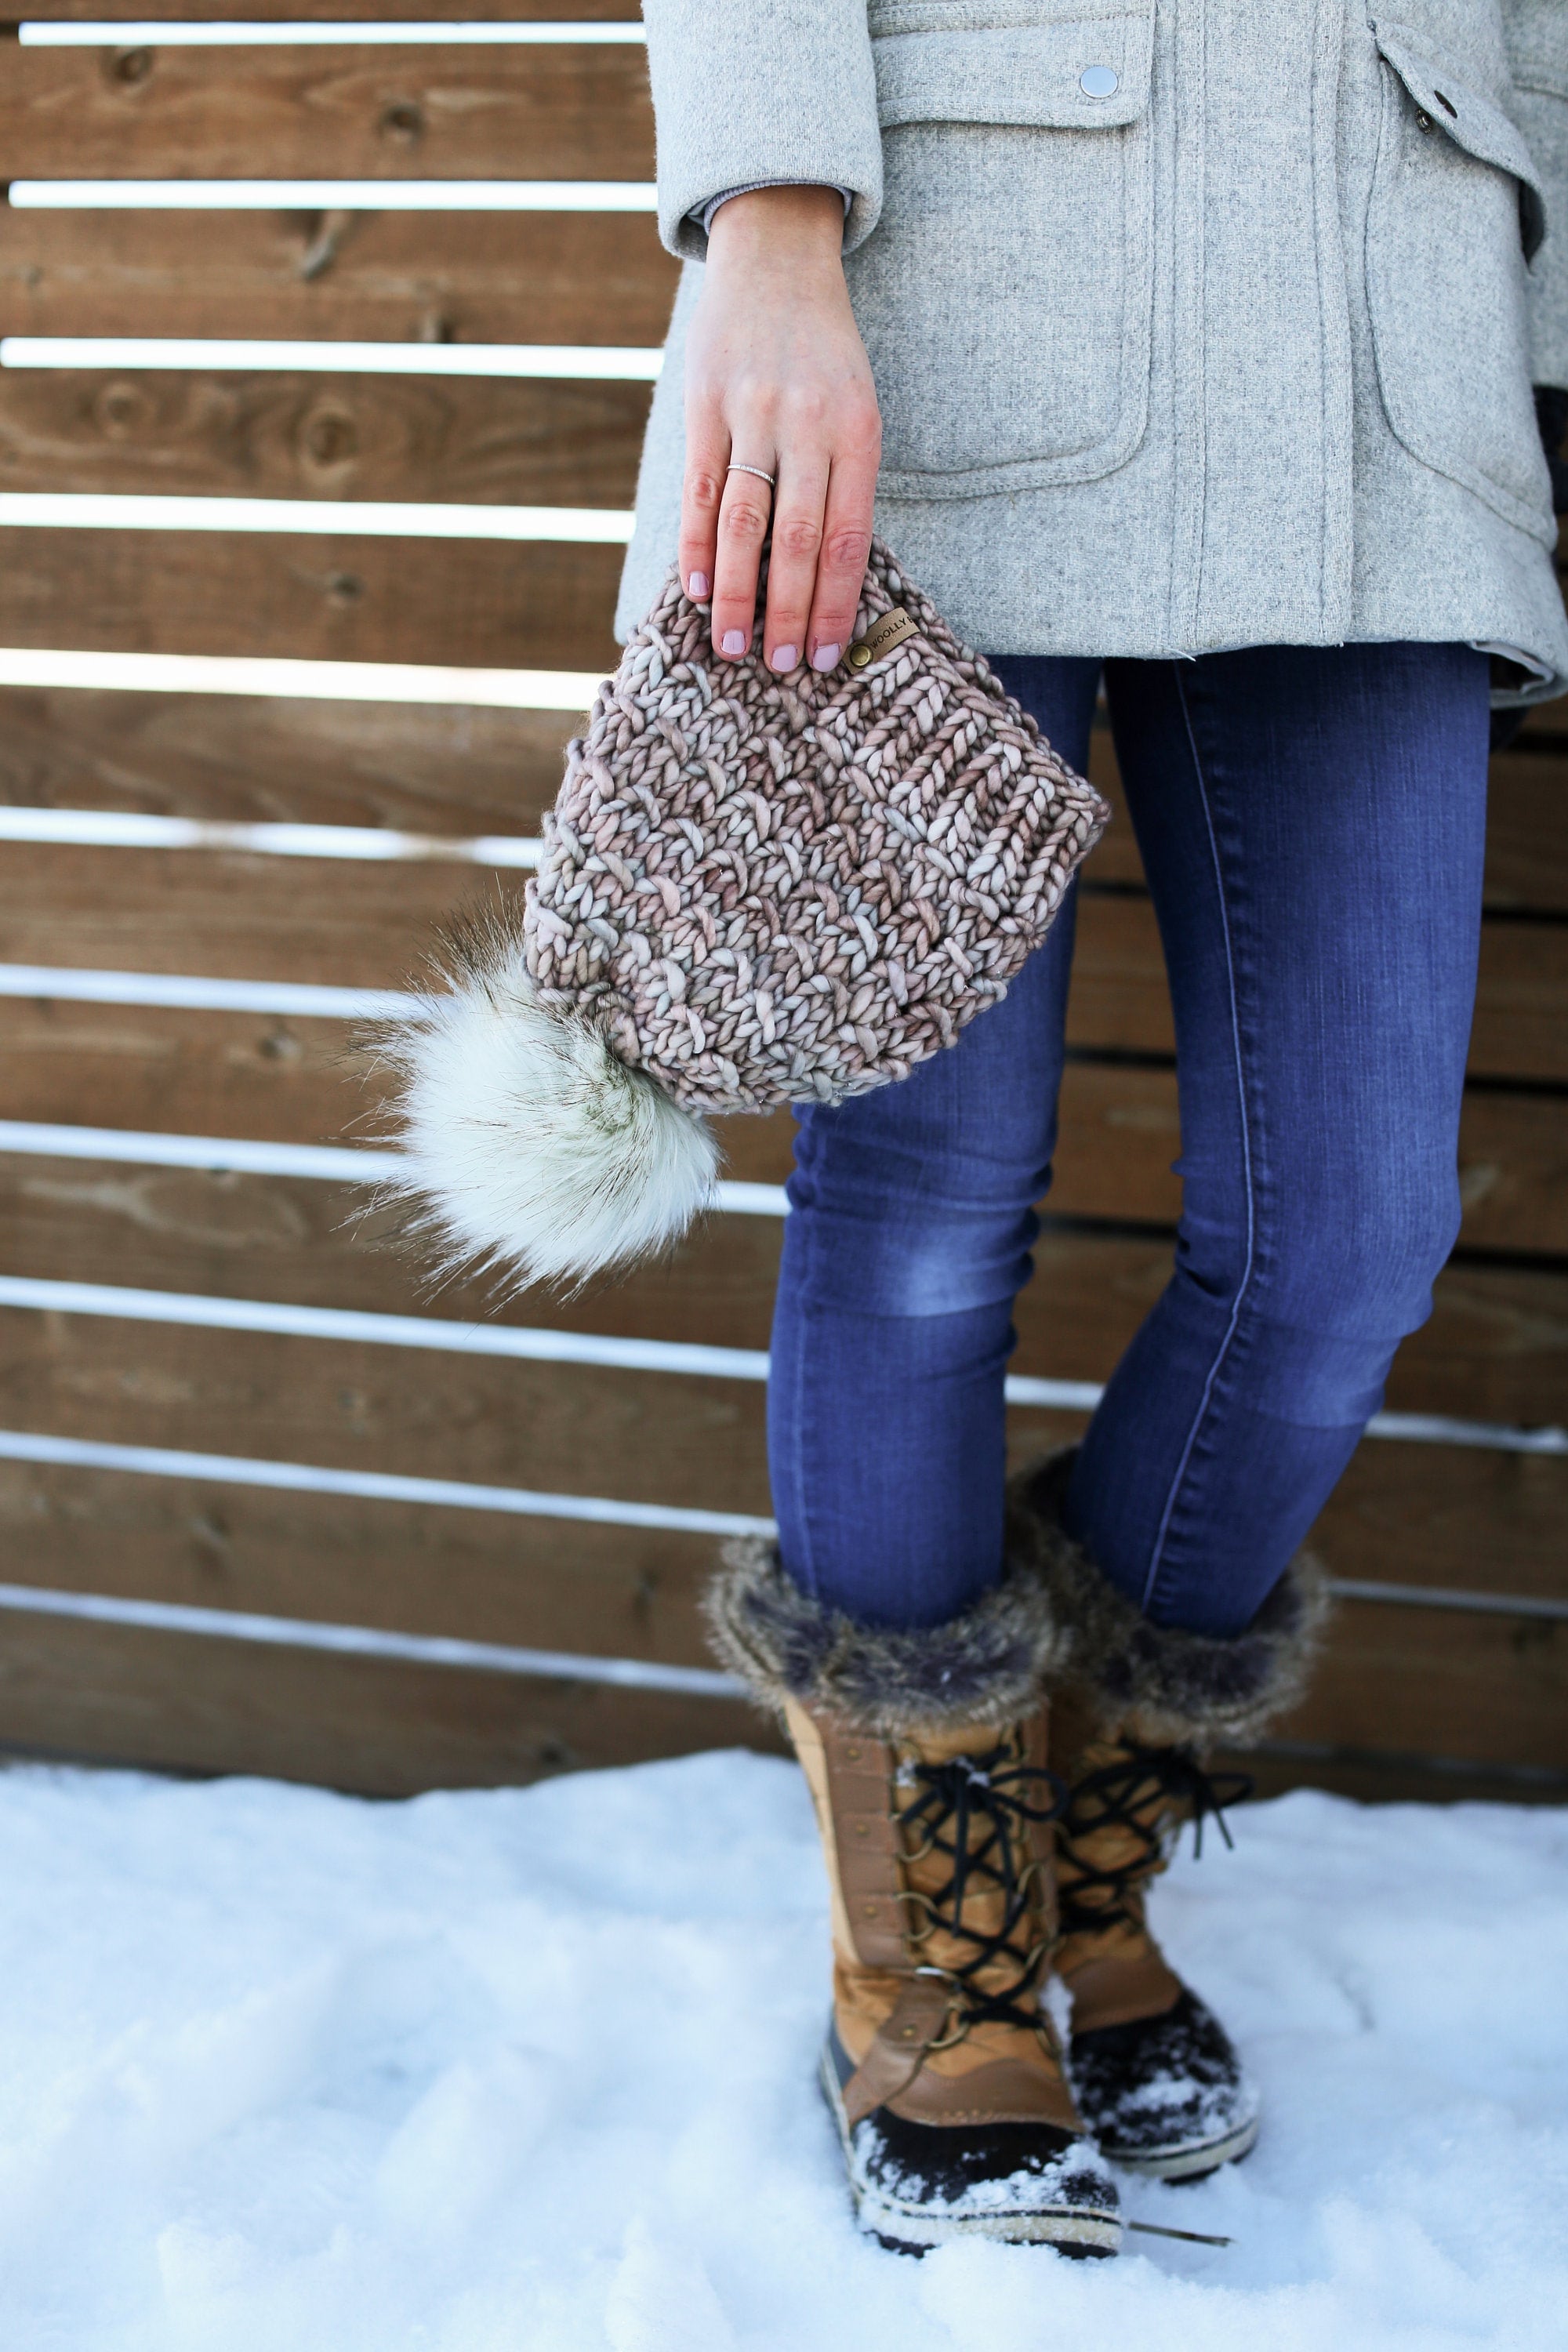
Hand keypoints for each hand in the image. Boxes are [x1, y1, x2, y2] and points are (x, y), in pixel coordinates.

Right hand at [680, 184, 881, 671]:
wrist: (777, 256)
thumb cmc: (824, 352)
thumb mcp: (854, 406)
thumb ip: (842, 480)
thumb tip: (825, 578)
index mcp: (857, 430)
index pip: (847, 537)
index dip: (835, 603)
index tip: (826, 656)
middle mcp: (806, 423)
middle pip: (796, 539)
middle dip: (789, 611)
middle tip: (782, 666)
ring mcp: (751, 413)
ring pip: (743, 523)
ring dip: (737, 592)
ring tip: (734, 646)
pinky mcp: (704, 404)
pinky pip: (699, 489)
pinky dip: (695, 545)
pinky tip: (695, 590)